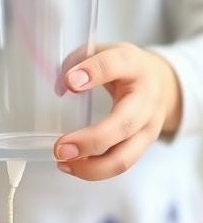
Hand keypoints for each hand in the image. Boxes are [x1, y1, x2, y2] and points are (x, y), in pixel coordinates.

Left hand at [54, 43, 181, 179]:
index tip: (70, 82)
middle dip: (91, 140)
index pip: (116, 65)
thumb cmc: (123, 67)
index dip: (94, 73)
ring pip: (125, 156)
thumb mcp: (103, 52)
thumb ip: (77, 62)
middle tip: (60, 148)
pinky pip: (120, 164)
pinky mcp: (143, 146)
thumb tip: (60, 87)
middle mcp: (146, 98)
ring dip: (91, 166)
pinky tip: (71, 167)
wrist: (162, 82)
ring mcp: (148, 127)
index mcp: (133, 65)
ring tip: (62, 162)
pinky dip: (94, 170)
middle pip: (124, 124)